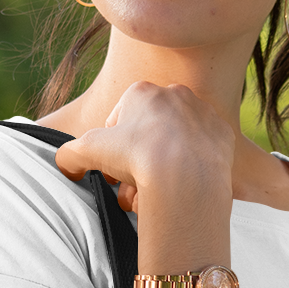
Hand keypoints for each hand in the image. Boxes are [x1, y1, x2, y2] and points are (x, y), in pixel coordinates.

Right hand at [55, 81, 233, 212]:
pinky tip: (181, 189)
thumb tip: (65, 165)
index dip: (111, 151)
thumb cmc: (136, 156)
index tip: (112, 173)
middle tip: (132, 189)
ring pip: (174, 146)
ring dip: (160, 171)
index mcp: (142, 92)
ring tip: (154, 196)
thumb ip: (69, 155)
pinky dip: (190, 171)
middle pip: (147, 135)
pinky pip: (200, 155)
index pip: (118, 121)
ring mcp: (202, 114)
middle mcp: (175, 95)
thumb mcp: (86, 151)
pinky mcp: (223, 136)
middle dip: (136, 164)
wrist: (186, 174)